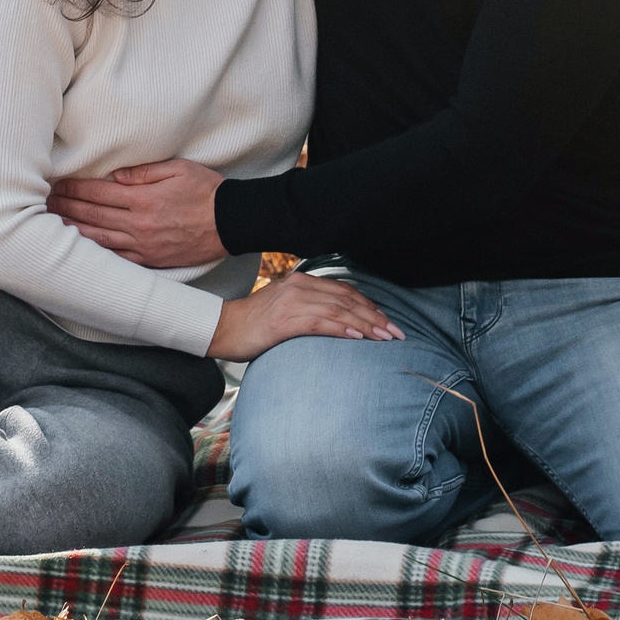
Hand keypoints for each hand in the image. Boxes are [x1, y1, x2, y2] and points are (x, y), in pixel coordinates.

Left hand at [48, 159, 229, 268]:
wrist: (232, 222)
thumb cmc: (207, 190)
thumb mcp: (178, 168)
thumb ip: (144, 171)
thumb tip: (115, 175)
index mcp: (142, 198)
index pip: (98, 192)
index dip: (74, 188)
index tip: (56, 183)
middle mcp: (138, 223)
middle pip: (92, 215)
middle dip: (65, 207)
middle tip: (44, 202)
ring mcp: (142, 245)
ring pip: (98, 239)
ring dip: (73, 230)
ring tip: (52, 225)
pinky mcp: (150, 260)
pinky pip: (116, 259)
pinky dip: (95, 254)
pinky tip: (79, 250)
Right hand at [208, 271, 402, 359]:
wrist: (222, 329)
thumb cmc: (255, 325)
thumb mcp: (286, 310)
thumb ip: (311, 310)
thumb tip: (341, 324)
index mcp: (303, 282)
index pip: (345, 291)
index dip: (370, 306)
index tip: (389, 323)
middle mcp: (300, 287)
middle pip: (347, 299)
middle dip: (376, 317)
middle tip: (397, 334)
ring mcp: (291, 302)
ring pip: (339, 310)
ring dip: (366, 325)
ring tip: (385, 338)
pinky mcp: (284, 320)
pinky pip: (320, 323)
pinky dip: (342, 329)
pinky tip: (358, 338)